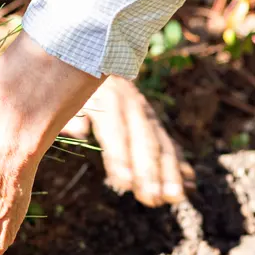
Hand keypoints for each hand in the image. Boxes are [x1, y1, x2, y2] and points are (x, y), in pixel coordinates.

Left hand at [62, 76, 193, 206]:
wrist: (95, 55)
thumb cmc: (71, 83)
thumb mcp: (66, 93)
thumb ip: (68, 114)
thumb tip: (79, 130)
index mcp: (108, 99)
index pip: (116, 132)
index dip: (120, 158)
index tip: (124, 184)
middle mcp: (132, 106)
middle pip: (144, 141)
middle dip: (150, 172)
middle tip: (153, 198)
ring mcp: (146, 113)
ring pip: (161, 144)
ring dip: (169, 173)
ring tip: (174, 199)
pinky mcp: (152, 121)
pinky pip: (168, 144)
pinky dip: (179, 165)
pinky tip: (188, 186)